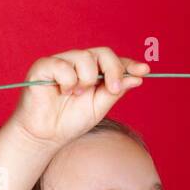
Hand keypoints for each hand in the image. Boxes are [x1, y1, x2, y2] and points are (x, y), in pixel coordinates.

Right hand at [8, 48, 149, 149]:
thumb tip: (137, 78)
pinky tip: (62, 92)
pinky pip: (64, 65)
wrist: (46, 136)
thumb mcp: (99, 107)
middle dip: (113, 70)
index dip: (129, 64)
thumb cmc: (70, 121)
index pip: (114, 61)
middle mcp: (78, 63)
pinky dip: (68, 81)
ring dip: (86, 80)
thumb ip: (115, 91)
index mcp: (93, 72)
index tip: (144, 70)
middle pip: (103, 53)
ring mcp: (62, 62)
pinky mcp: (44, 65)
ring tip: (76, 95)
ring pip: (85, 57)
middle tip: (113, 90)